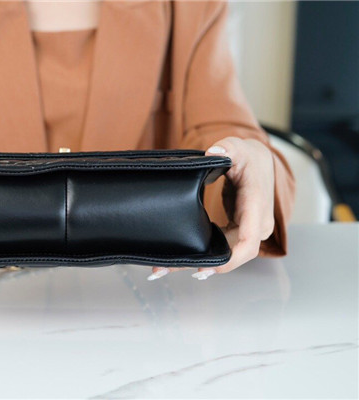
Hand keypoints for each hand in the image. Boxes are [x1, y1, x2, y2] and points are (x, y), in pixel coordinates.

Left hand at [147, 137, 274, 280]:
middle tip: (165, 269)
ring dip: (197, 263)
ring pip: (225, 255)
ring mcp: (248, 230)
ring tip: (162, 268)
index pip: (248, 242)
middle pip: (232, 255)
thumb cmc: (249, 156)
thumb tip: (215, 151)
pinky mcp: (238, 231)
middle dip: (202, 266)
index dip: (229, 259)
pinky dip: (202, 255)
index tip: (207, 267)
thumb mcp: (239, 147)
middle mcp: (256, 225)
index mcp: (256, 207)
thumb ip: (228, 147)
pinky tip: (178, 259)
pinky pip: (221, 248)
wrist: (260, 162)